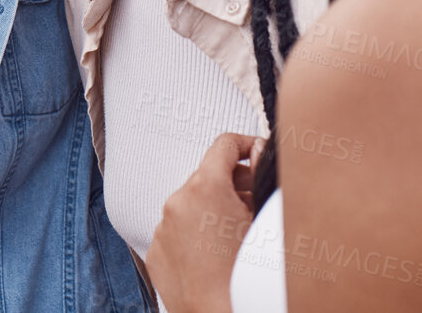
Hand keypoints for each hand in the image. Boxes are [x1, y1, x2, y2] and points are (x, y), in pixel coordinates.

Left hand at [148, 132, 264, 312]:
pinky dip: (195, 233)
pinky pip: (176, 230)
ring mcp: (163, 229)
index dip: (247, 145)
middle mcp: (177, 202)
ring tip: (235, 234)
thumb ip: (262, 174)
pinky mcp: (155, 253)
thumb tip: (259, 151)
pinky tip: (214, 253)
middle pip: (208, 175)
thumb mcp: (266, 219)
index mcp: (205, 187)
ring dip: (212, 209)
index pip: (225, 144)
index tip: (257, 154)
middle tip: (255, 202)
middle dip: (233, 184)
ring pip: (191, 203)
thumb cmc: (248, 277)